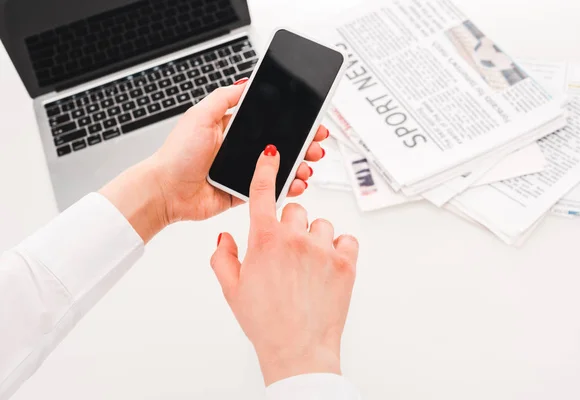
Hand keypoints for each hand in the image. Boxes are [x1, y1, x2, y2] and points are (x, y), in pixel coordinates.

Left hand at [100, 80, 328, 241]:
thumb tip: (245, 84)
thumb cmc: (177, 155)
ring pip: (279, 168)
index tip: (310, 121)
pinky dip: (286, 188)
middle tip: (316, 144)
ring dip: (299, 166)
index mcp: (232, 128)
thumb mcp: (200, 116)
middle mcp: (240, 149)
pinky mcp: (243, 192)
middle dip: (303, 144)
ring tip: (308, 165)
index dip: (291, 121)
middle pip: (280, 144)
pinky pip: (270, 190)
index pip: (269, 121)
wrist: (166, 191)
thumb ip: (223, 98)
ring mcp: (243, 171)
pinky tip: (296, 183)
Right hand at [210, 145, 358, 385]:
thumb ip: (223, 256)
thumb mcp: (232, 289)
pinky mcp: (346, 262)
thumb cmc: (265, 322)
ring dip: (314, 239)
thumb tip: (226, 237)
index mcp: (264, 240)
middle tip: (287, 253)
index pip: (262, 193)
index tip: (272, 153)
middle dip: (290, 226)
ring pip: (321, 225)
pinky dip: (338, 249)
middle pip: (295, 210)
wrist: (297, 349)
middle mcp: (295, 238)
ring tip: (308, 266)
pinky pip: (346, 239)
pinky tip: (327, 267)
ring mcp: (322, 249)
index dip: (266, 168)